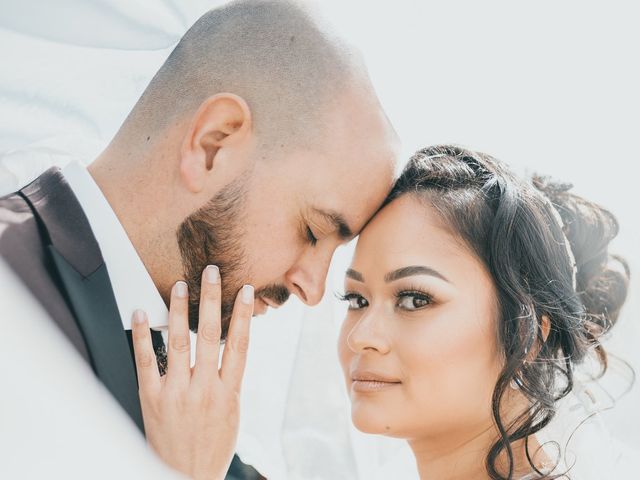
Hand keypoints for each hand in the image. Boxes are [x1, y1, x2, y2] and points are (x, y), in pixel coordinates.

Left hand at [131, 265, 253, 479]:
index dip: (243, 315)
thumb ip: (229, 379)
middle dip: (211, 300)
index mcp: (228, 392)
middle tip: (211, 273)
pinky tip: (142, 315)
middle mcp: (204, 389)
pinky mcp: (151, 399)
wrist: (185, 476)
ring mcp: (176, 393)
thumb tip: (229, 346)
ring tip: (180, 285)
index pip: (240, 345)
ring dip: (179, 310)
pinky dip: (143, 337)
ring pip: (178, 343)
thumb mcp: (232, 411)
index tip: (244, 291)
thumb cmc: (213, 444)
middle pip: (209, 335)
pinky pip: (146, 362)